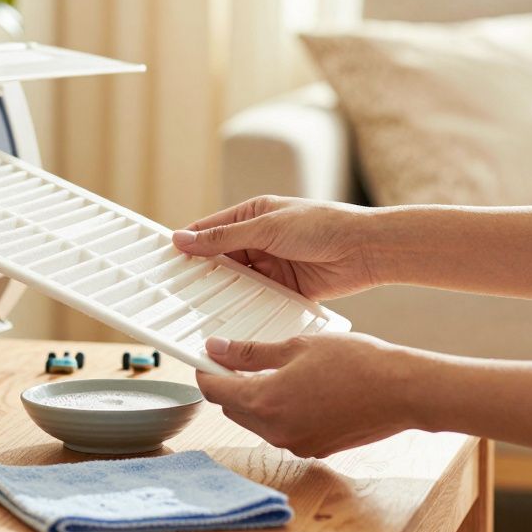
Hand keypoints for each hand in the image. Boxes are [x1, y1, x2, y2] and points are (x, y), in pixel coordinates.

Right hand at [172, 196, 380, 300]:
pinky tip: (231, 316)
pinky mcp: (285, 289)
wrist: (366, 250)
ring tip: (199, 306)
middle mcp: (259, 240)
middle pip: (220, 259)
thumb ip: (223, 236)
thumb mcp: (266, 227)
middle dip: (202, 272)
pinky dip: (245, 305)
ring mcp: (272, 265)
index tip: (165, 261)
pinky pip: (257, 298)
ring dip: (223, 291)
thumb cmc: (322, 225)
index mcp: (252, 215)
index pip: (209, 230)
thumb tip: (183, 238)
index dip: (187, 244)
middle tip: (177, 290)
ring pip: (236, 281)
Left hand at [195, 333, 424, 457]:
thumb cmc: (355, 363)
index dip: (205, 371)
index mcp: (264, 402)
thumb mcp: (297, 346)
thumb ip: (251, 352)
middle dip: (229, 385)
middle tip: (237, 359)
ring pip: (256, 422)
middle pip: (232, 408)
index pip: (215, 390)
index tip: (206, 356)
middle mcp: (274, 431)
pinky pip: (281, 430)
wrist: (403, 391)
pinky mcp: (314, 449)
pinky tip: (298, 389)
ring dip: (253, 400)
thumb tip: (217, 349)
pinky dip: (279, 412)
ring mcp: (295, 444)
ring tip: (272, 371)